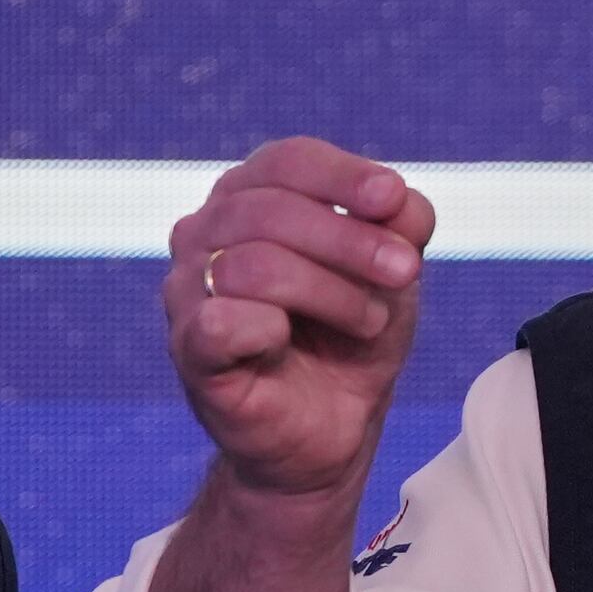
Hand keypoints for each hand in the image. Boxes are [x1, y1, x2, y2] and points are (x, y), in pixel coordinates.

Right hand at [165, 138, 432, 505]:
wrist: (332, 429)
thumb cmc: (353, 338)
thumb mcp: (394, 275)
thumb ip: (401, 224)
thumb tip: (396, 198)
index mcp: (250, 198)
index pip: (287, 161)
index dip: (343, 175)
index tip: (391, 197)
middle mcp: (205, 233)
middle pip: (272, 209)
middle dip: (350, 240)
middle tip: (405, 273)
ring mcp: (187, 290)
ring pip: (252, 263)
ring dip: (330, 292)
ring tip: (369, 322)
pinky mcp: (187, 349)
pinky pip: (219, 322)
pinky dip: (268, 329)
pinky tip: (289, 341)